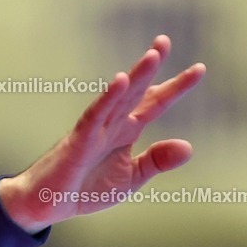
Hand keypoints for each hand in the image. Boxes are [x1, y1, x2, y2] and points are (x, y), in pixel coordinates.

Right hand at [0, 35, 205, 232]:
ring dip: (137, 77)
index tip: (198, 68)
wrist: (48, 204)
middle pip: (136, 92)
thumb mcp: (131, 179)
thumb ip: (157, 161)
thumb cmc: (85, 190)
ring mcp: (94, 131)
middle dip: (151, 67)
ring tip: (154, 56)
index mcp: (125, 133)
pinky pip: (95, 116)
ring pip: (118, 98)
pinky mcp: (78, 142)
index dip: (175, 87)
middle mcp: (111, 125)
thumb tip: (188, 146)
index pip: (154, 104)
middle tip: (164, 41)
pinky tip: (120, 81)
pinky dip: (108, 98)